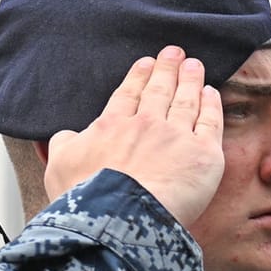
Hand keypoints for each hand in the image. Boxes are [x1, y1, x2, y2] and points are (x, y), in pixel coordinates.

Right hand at [45, 47, 224, 225]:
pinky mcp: (203, 154)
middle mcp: (145, 124)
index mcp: (111, 125)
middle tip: (175, 53)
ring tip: (194, 65)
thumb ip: (63, 144)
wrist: (120, 217)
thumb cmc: (86, 199)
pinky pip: (210, 122)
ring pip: (186, 100)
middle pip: (159, 90)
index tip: (146, 63)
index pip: (128, 95)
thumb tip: (66, 136)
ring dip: (190, 79)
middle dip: (167, 69)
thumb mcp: (59, 166)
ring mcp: (176, 136)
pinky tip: (211, 93)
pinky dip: (211, 104)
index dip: (139, 77)